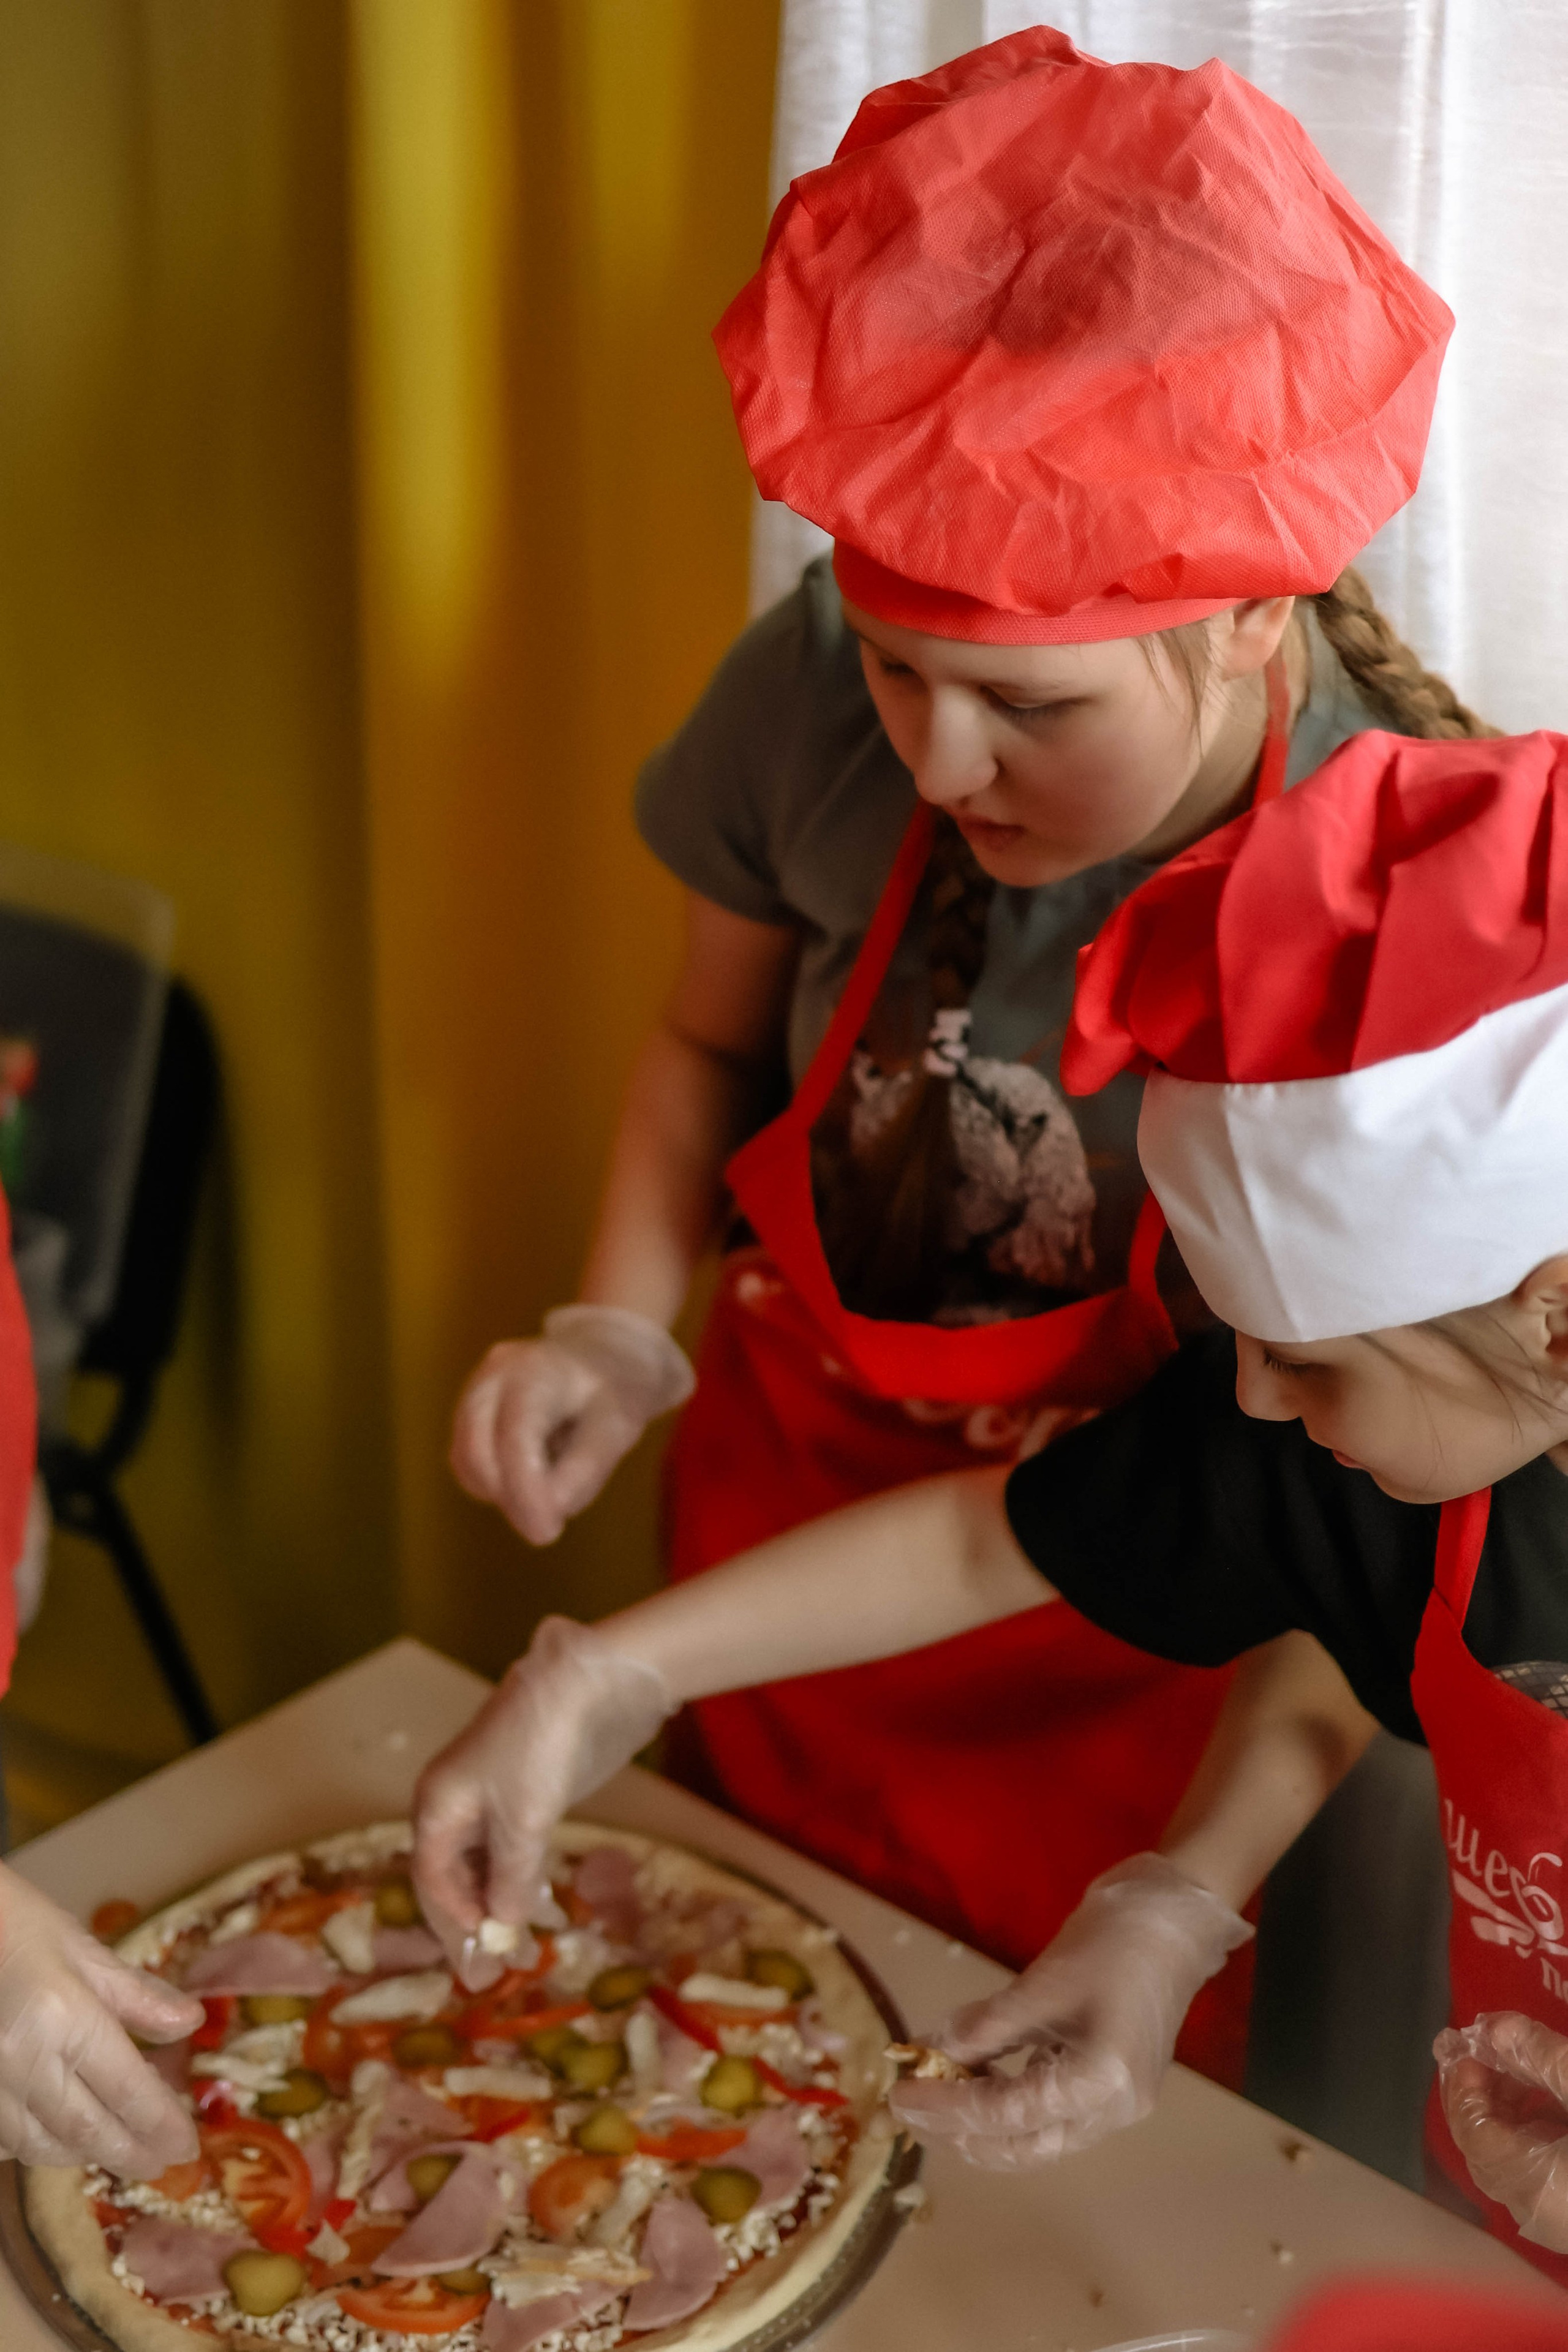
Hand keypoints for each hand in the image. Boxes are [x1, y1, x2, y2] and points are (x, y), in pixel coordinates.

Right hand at [0, 1864, 202, 2174]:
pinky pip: (2, 2138)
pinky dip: (35, 2146)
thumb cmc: (16, 1922)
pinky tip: (59, 2139)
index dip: (161, 2124)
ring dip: (83, 2154)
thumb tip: (190, 2023)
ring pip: (39, 2144)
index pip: (127, 2089)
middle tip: (161, 2165)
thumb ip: (137, 1994)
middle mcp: (22, 2061)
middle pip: (86, 2129)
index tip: (187, 2146)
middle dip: (128, 2153)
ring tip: (118, 2150)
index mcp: (64, 2018)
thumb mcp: (82, 1948)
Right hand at [412, 1616, 673, 1986]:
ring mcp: (491, 1793)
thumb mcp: (524, 1819)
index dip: (453, 1918)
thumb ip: (510, 1876)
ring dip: (501, 1903)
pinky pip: (511, 1846)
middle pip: (454, 1874)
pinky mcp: (525, 1789)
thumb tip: (501, 1924)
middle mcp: (456, 1799)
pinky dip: (522, 1877)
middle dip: (474, 1921)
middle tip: (495, 1971)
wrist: (588, 1680)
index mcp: (439, 1802)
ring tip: (526, 1947)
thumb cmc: (543, 1746)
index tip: (484, 1951)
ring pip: (485, 1862)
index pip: (431, 1876)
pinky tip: (543, 1904)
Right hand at [449, 1307, 695, 1544]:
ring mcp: (475, 1387)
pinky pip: (467, 1458)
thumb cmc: (613, 1391)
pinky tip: (533, 1472)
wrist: (602, 1353)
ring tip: (551, 1483)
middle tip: (549, 1529)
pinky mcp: (468, 1409)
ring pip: (465, 1458)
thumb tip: (549, 1513)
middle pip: (474, 1448)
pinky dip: (495, 1479)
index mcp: (540, 1370)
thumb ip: (584, 1471)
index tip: (546, 1534)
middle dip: (509, 1496)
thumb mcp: (618, 1430)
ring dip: (501, 1489)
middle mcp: (496, 1373)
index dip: (524, 1489)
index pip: (516, 1434)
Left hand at [889, 1853, 1251, 2167]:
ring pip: (1038, 2136)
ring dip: (983, 2123)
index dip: (948, 2107)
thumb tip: (931, 2048)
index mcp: (1099, 2084)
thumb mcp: (1041, 1981)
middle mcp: (1113, 2111)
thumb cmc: (1112, 1940)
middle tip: (908, 2107)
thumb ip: (986, 2024)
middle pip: (1024, 2145)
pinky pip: (1052, 2110)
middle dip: (961, 2131)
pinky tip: (977, 2080)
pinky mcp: (1114, 2085)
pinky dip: (1011, 2102)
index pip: (1006, 2114)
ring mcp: (1118, 2103)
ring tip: (935, 2100)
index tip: (900, 2096)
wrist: (1174, 1916)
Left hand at [1435, 2010, 1567, 2249]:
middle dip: (1480, 2095)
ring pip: (1511, 2164)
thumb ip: (1541, 2056)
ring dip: (1508, 2114)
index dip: (1465, 2086)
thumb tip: (1493, 2025)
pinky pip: (1537, 2175)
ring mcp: (1558, 2220)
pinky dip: (1532, 2136)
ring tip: (1521, 2071)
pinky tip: (1550, 2106)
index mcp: (1534, 2183)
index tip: (1466, 2046)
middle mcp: (1538, 2212)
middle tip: (1487, 2051)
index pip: (1475, 2133)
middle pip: (1487, 2150)